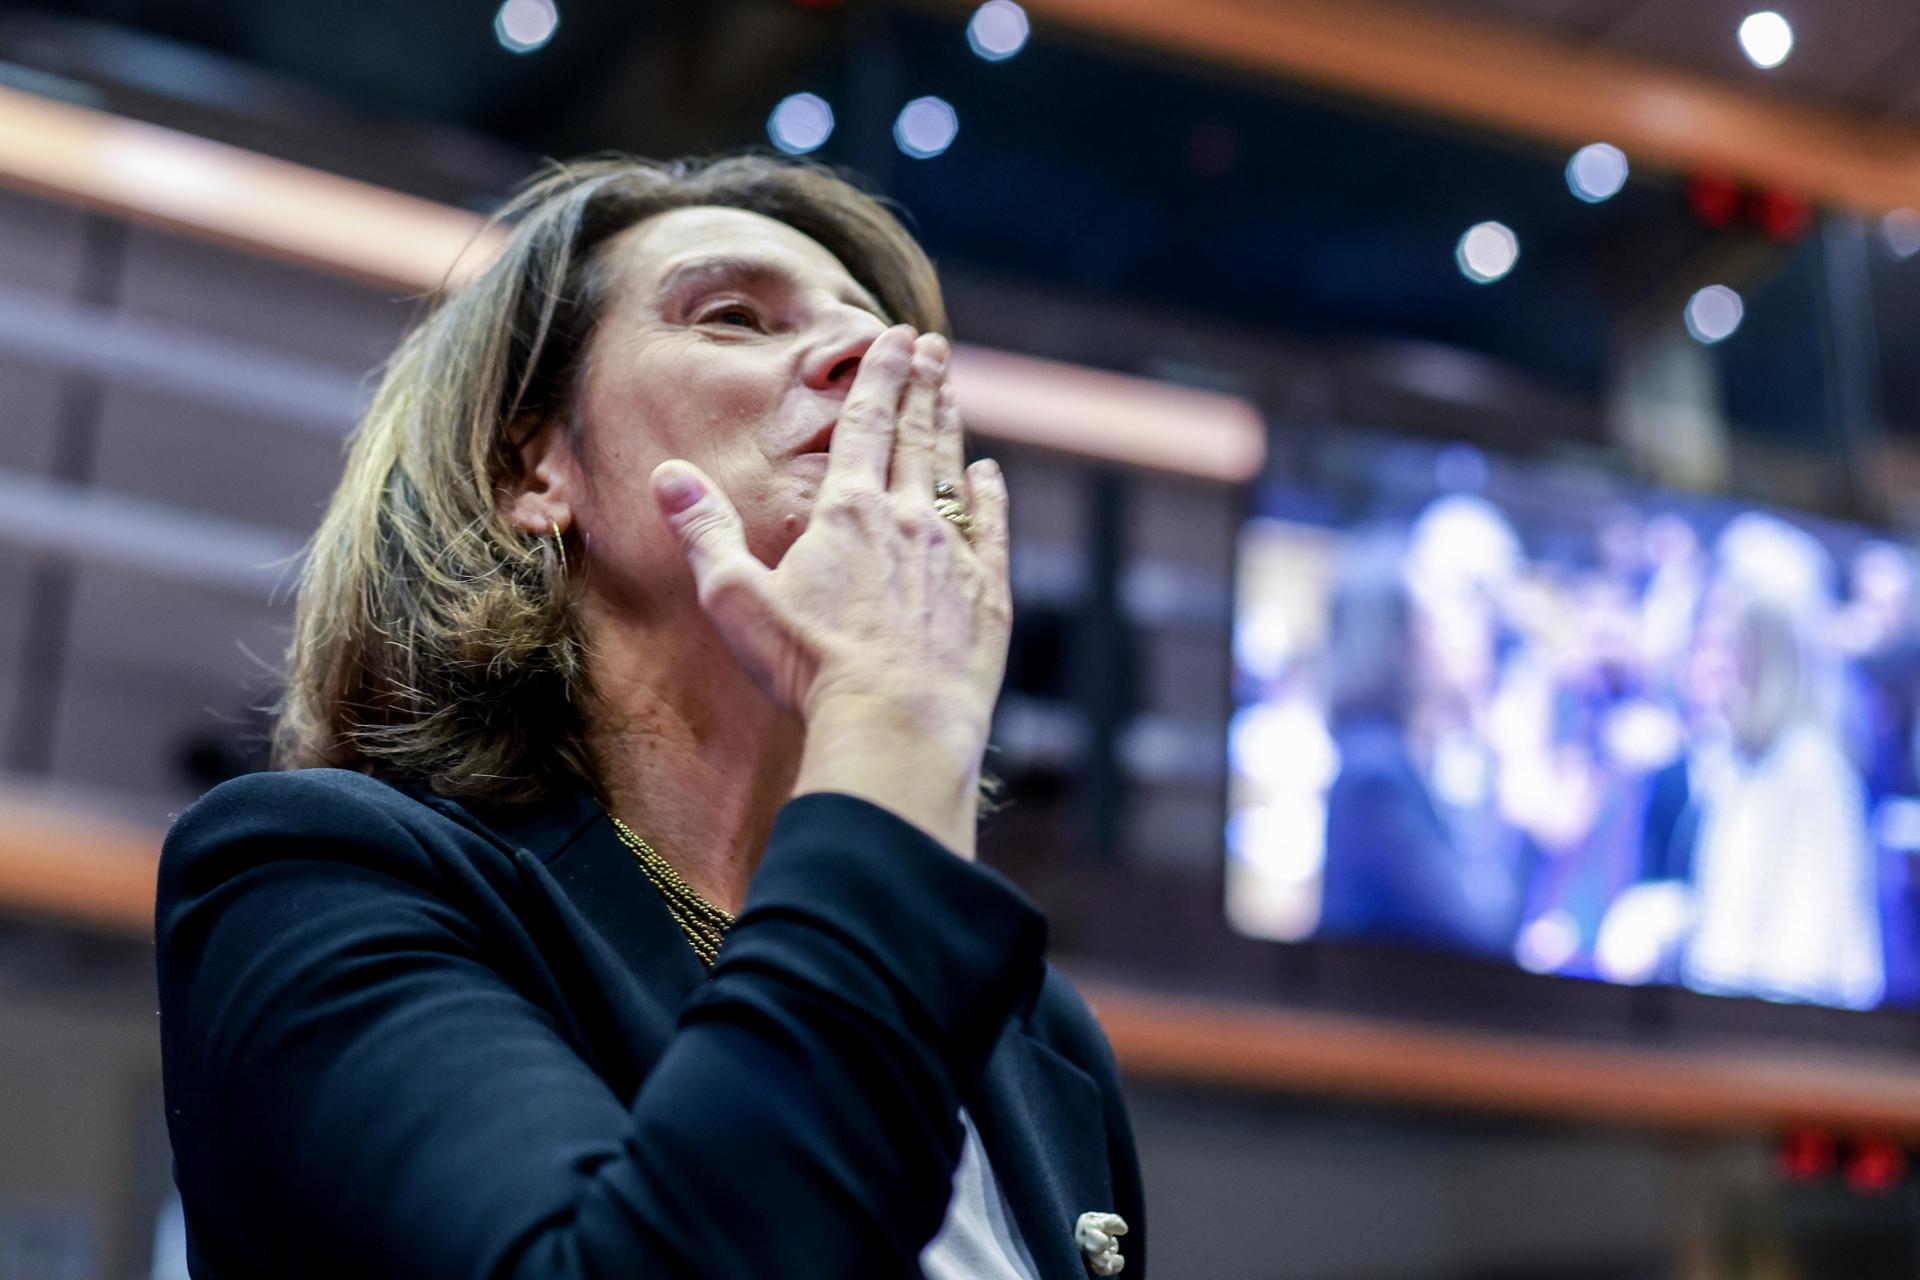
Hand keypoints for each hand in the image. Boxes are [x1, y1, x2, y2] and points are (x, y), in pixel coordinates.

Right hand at [651, 326, 1011, 762]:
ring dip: (951, 428)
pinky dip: (990, 497)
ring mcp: (952, 555)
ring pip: (952, 473)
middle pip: (913, 436)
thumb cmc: (807, 668)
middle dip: (920, 384)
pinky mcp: (985, 595)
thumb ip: (705, 531)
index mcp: (846, 512)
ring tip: (952, 391)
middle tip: (931, 345)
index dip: (878, 376)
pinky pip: (991, 530)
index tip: (893, 336)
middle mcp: (906, 519)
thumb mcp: (736, 599)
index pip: (864, 424)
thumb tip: (667, 474)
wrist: (893, 724)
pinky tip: (990, 476)